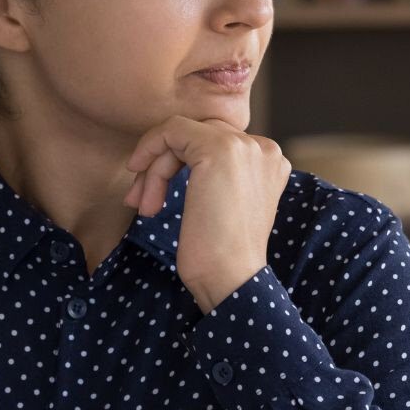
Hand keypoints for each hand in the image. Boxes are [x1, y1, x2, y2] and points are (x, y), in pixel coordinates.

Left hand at [123, 116, 289, 313]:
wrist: (230, 279)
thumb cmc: (220, 255)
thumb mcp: (223, 205)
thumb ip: (214, 176)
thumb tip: (169, 155)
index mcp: (269, 162)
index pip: (214, 144)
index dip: (178, 165)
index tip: (153, 197)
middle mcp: (263, 148)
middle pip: (197, 137)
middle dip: (162, 165)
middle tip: (141, 202)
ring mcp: (244, 146)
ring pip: (182, 136)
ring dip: (154, 170)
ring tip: (144, 207)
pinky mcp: (218, 149)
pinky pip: (172, 130)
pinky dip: (149, 150)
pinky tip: (139, 182)